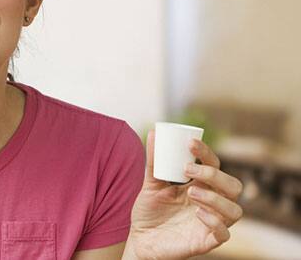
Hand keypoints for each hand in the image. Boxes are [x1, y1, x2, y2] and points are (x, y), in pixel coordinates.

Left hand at [126, 130, 243, 259]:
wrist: (140, 239)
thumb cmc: (149, 211)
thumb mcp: (150, 184)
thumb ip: (153, 162)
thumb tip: (153, 133)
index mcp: (201, 185)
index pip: (215, 166)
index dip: (207, 153)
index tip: (190, 144)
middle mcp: (211, 203)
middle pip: (233, 186)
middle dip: (214, 175)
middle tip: (188, 170)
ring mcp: (211, 223)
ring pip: (235, 210)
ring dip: (216, 198)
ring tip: (191, 193)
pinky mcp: (206, 241)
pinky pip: (224, 234)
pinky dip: (215, 222)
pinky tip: (197, 213)